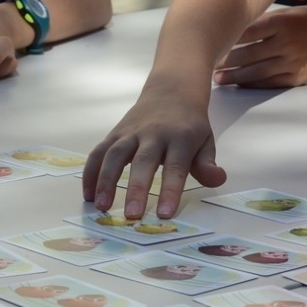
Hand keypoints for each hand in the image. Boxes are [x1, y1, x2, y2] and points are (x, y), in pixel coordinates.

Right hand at [83, 89, 226, 219]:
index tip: (165, 214)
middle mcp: (153, 133)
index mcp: (180, 137)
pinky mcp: (115, 133)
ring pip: (114, 155)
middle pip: (142, 161)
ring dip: (105, 181)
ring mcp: (131, 132)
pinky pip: (98, 152)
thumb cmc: (189, 124)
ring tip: (101, 207)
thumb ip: (207, 164)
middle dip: (136, 189)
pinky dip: (91, 173)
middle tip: (131, 216)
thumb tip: (217, 179)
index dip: (171, 190)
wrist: (172, 91)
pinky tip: (89, 195)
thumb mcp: (206, 140)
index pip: (176, 166)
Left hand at [213, 7, 306, 87]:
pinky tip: (237, 84)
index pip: (248, 31)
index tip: (210, 41)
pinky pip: (268, 83)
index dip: (227, 38)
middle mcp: (285, 44)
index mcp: (283, 23)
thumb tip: (236, 25)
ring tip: (216, 78)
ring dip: (233, 76)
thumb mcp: (291, 13)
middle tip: (205, 63)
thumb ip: (266, 20)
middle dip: (225, 60)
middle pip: (248, 54)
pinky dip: (251, 84)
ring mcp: (290, 63)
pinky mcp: (294, 78)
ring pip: (256, 72)